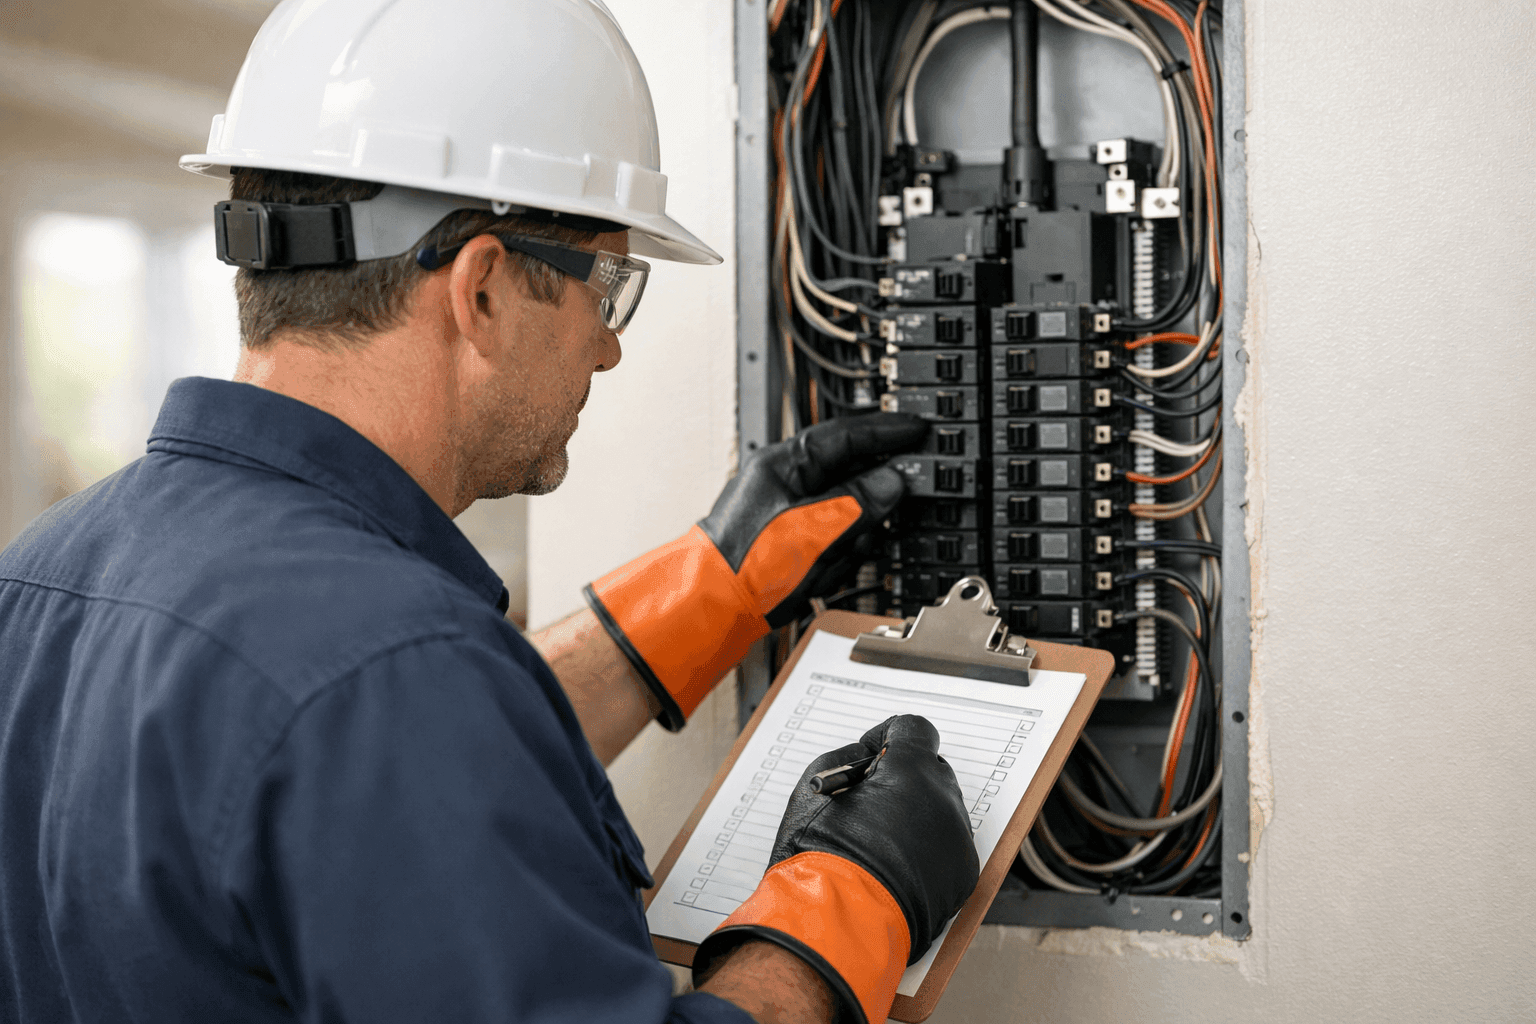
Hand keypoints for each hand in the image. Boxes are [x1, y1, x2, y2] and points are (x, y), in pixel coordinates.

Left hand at [584, 414, 926, 729]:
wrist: (712, 610)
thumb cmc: (743, 564)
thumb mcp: (811, 528)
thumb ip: (857, 502)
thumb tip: (892, 483)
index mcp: (783, 464)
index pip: (846, 434)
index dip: (887, 432)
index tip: (918, 431)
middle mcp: (786, 485)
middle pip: (851, 480)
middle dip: (864, 511)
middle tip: (881, 520)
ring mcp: (789, 517)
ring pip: (847, 518)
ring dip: (847, 544)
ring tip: (826, 562)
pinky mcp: (792, 548)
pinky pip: (834, 546)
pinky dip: (834, 563)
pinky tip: (818, 576)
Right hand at [692, 716, 978, 1023]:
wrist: (838, 922)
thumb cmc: (819, 856)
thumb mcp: (816, 788)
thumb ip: (849, 759)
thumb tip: (867, 757)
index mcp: (911, 771)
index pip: (915, 729)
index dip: (889, 736)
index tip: (872, 754)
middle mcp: (943, 800)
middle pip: (932, 771)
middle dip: (905, 778)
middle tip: (870, 800)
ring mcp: (957, 840)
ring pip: (941, 811)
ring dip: (916, 815)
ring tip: (879, 841)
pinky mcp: (962, 876)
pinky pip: (946, 848)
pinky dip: (925, 850)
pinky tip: (894, 867)